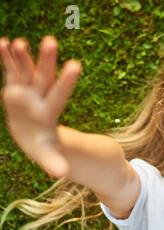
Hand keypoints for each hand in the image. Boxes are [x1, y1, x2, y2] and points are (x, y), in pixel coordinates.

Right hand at [0, 36, 80, 177]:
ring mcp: (27, 90)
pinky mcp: (15, 87)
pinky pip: (11, 70)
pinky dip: (7, 58)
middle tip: (51, 41)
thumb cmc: (43, 146)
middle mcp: (40, 97)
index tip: (76, 65)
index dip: (66, 81)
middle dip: (46, 61)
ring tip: (19, 43)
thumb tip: (62, 174)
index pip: (60, 94)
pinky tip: (2, 42)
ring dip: (23, 56)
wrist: (34, 135)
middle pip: (45, 77)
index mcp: (49, 111)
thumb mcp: (48, 155)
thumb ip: (54, 162)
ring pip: (26, 70)